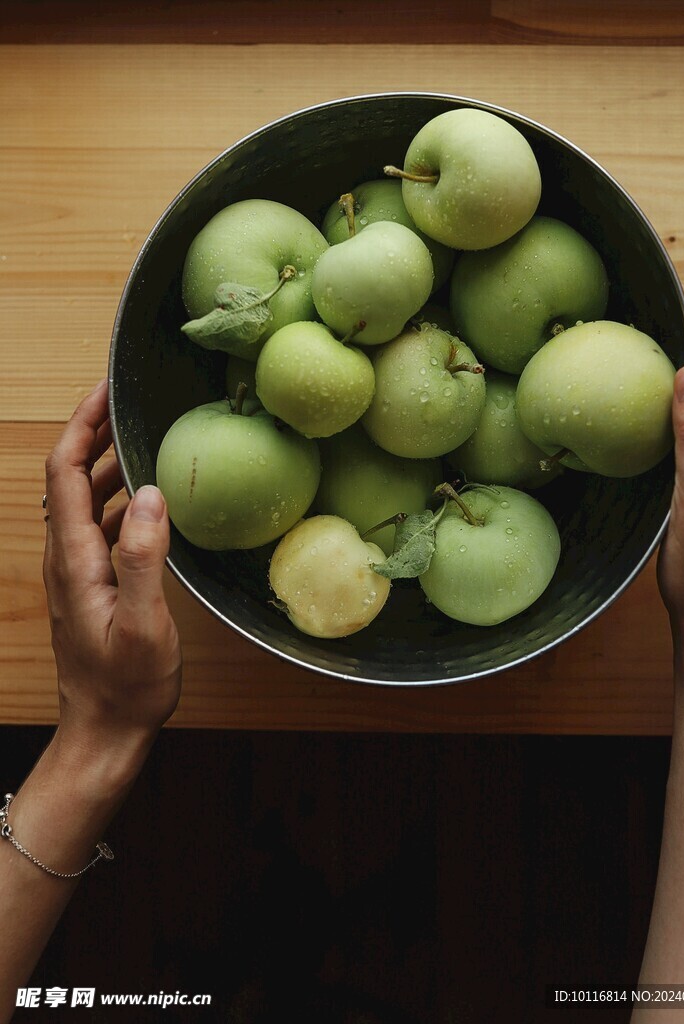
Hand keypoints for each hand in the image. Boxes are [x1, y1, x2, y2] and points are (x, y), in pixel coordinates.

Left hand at [43, 379, 181, 762]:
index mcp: (74, 559)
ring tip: (140, 439)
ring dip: (105, 464)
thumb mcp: (141, 624)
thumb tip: (151, 496)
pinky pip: (99, 526)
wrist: (105, 731)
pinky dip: (118, 499)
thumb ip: (143, 559)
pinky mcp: (92, 584)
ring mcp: (78, 572)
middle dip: (92, 433)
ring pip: (83, 500)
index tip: (107, 391)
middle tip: (126, 402)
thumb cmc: (125, 686)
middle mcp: (68, 558)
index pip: (64, 473)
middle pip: (68, 478)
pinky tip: (147, 502)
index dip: (82, 426)